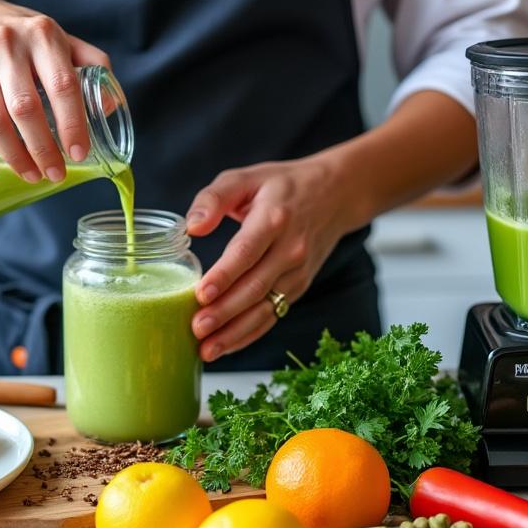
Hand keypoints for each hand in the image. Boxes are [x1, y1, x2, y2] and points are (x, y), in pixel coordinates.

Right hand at [0, 0, 110, 182]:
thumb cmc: (14, 31)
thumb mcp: (53, 34)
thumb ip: (89, 63)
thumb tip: (110, 105)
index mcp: (41, 35)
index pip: (63, 85)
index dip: (73, 123)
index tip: (79, 153)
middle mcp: (7, 45)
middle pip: (26, 109)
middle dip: (43, 149)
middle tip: (55, 174)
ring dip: (14, 156)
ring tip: (30, 174)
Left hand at [186, 154, 366, 361]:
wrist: (335, 195)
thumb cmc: (280, 186)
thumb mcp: (245, 178)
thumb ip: (214, 198)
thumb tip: (192, 227)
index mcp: (274, 218)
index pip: (246, 251)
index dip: (224, 275)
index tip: (200, 294)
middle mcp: (290, 249)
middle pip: (255, 287)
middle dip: (225, 312)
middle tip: (196, 329)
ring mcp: (297, 272)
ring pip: (264, 308)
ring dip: (235, 332)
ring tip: (206, 349)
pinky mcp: (298, 287)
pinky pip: (272, 315)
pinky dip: (249, 334)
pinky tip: (226, 346)